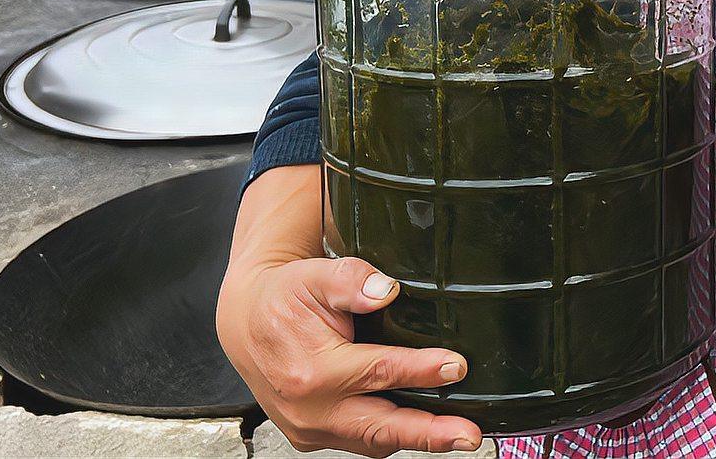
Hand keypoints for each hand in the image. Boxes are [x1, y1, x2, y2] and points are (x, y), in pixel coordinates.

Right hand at [216, 254, 481, 455]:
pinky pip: (361, 441)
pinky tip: (423, 428)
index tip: (457, 367)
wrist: (246, 322)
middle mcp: (310, 408)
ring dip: (417, 440)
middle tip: (468, 436)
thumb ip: (351, 280)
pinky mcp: (314, 436)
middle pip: (380, 427)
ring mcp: (310, 428)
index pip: (378, 371)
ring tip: (457, 436)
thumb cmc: (284, 298)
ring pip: (373, 440)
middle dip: (428, 434)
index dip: (421, 370)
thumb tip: (387, 290)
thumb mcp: (314, 275)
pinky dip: (392, 436)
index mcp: (311, 370)